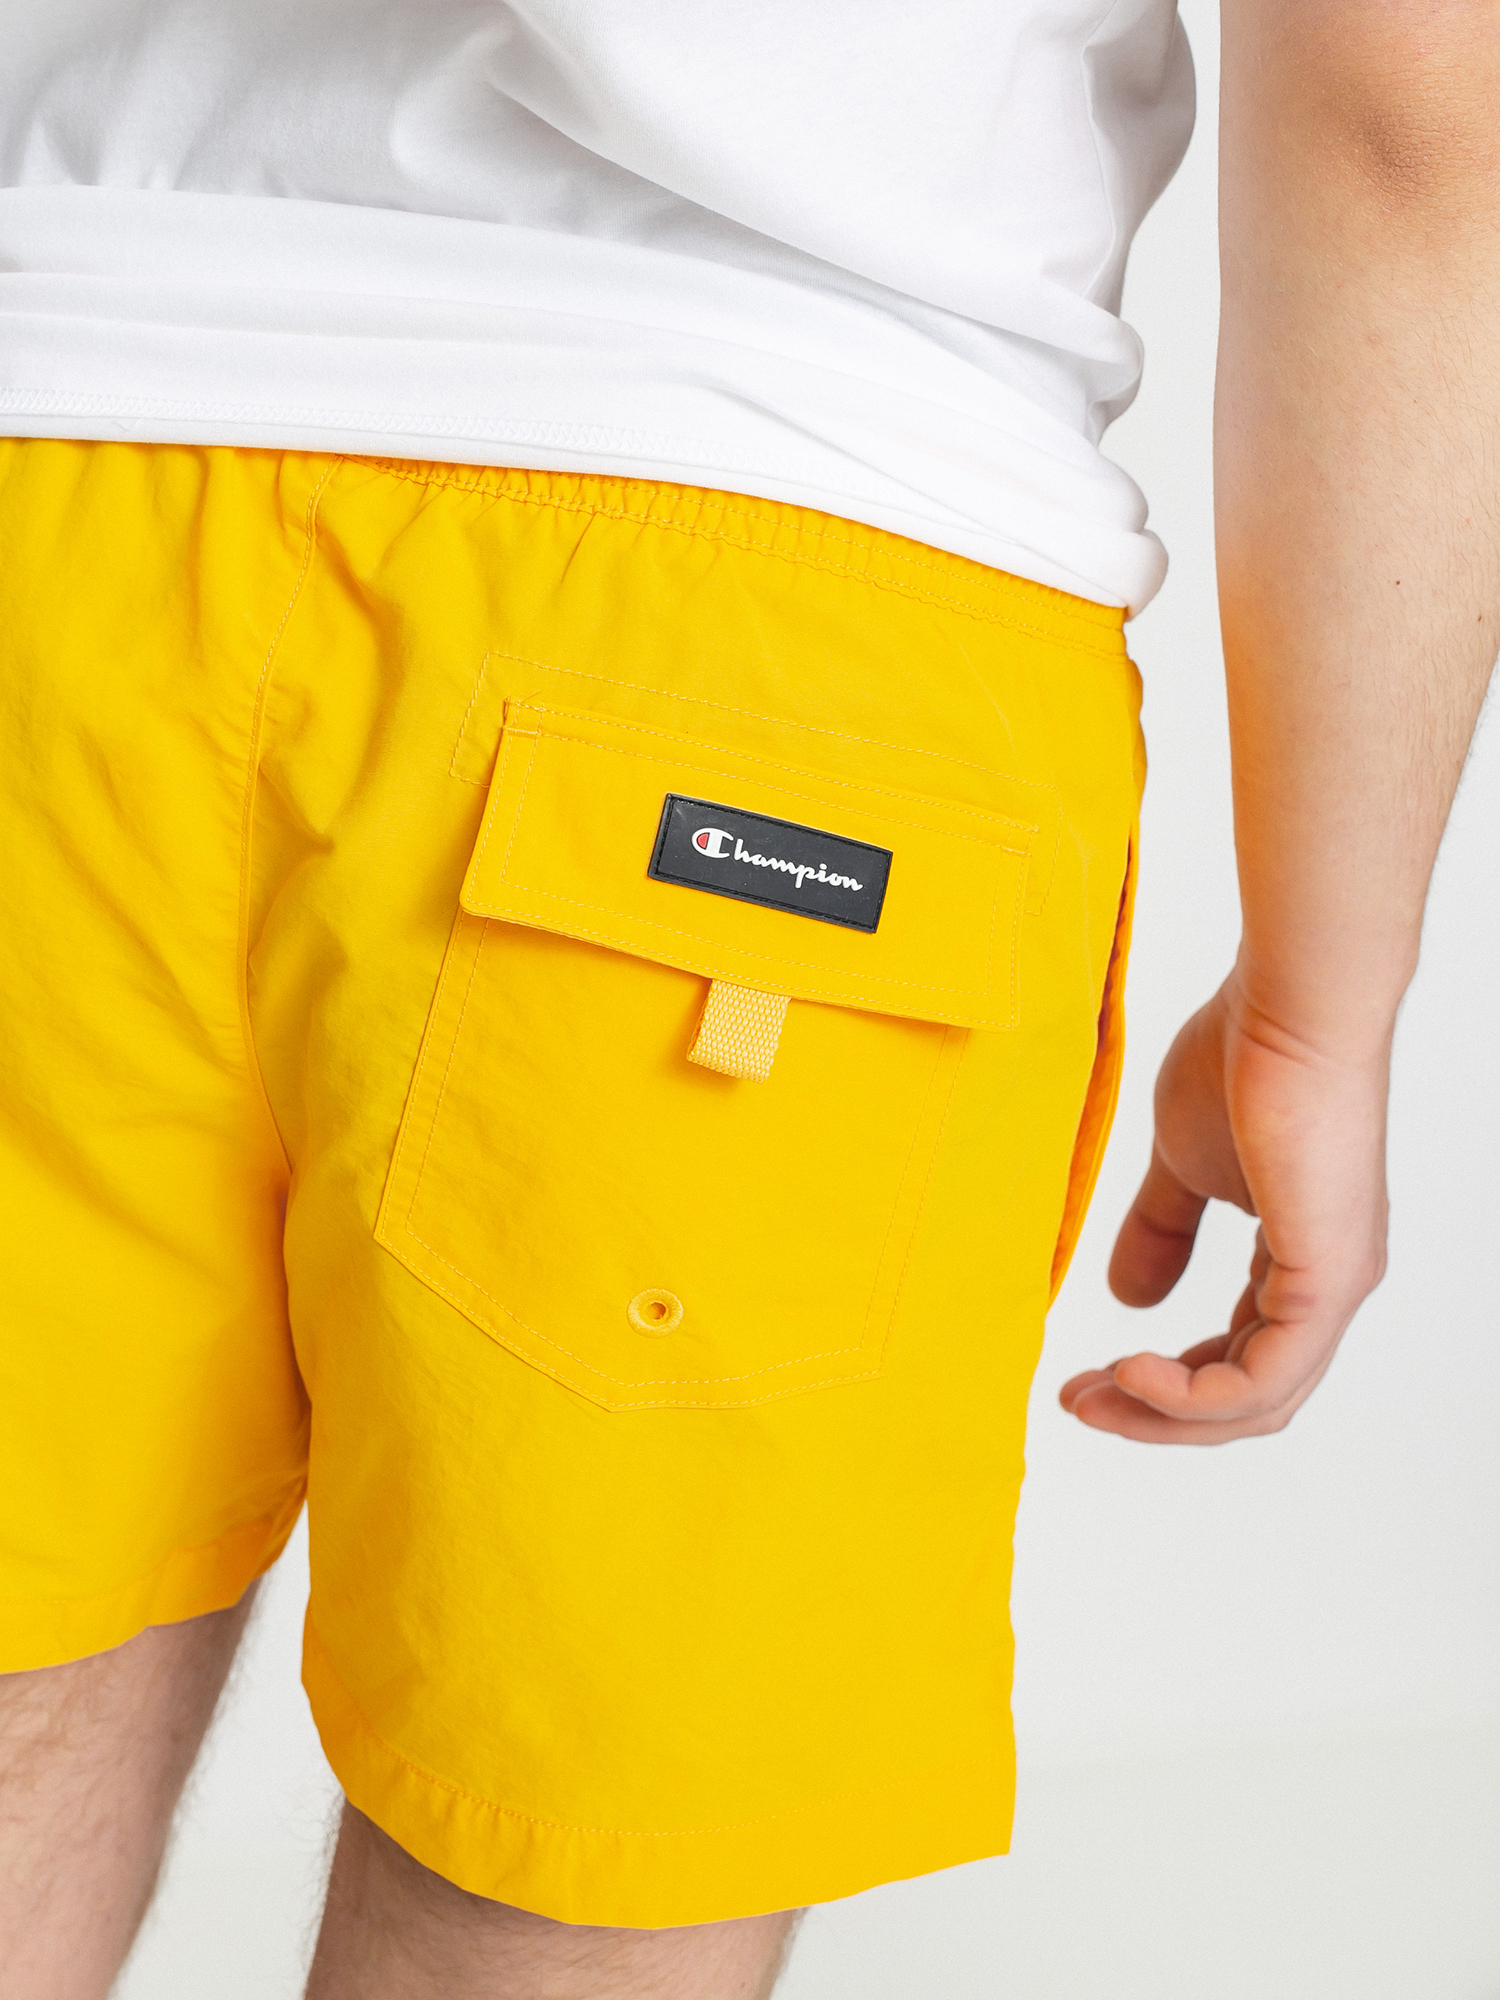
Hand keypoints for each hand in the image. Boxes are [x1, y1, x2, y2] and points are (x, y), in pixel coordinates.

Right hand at [1059, 968, 1389, 1443]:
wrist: (1286, 1009)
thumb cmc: (1244, 1057)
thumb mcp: (1182, 1166)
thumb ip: (1161, 1231)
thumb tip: (1128, 1299)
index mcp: (1298, 1262)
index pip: (1237, 1361)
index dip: (1162, 1385)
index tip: (1087, 1376)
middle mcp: (1327, 1285)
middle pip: (1245, 1400)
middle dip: (1155, 1416)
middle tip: (1079, 1403)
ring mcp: (1334, 1286)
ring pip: (1254, 1404)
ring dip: (1164, 1415)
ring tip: (1094, 1395)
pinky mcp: (1327, 1279)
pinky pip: (1260, 1380)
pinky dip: (1191, 1396)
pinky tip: (1133, 1371)